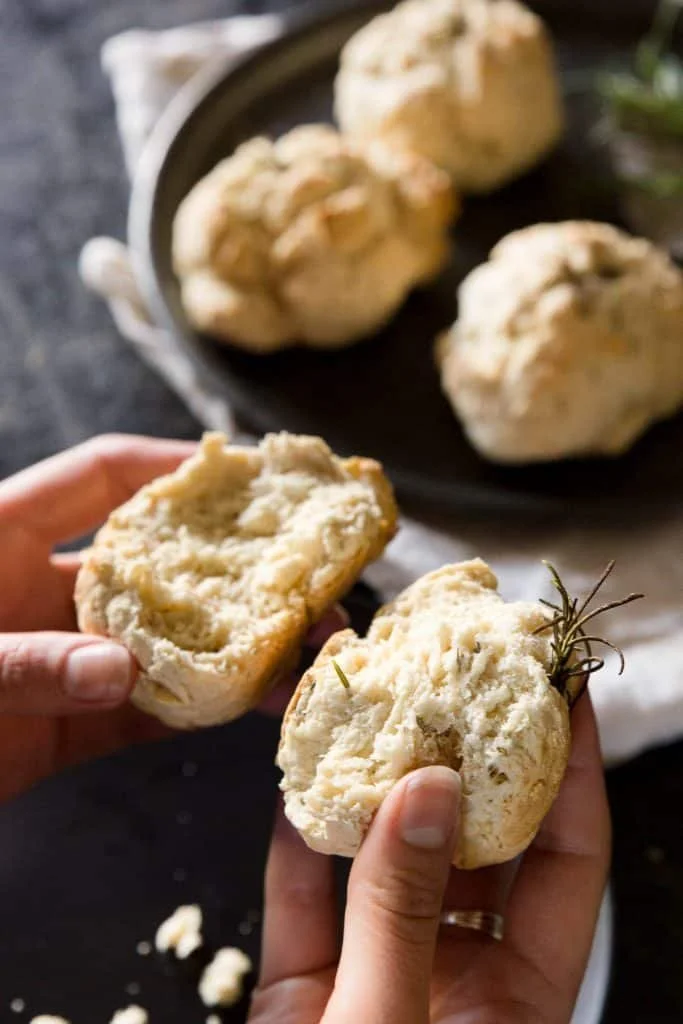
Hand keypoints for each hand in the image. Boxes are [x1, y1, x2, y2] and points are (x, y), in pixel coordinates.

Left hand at [0, 435, 343, 802]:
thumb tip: (119, 670)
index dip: (174, 465)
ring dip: (229, 648)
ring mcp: (59, 659)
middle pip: (154, 563)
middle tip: (305, 580)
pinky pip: (142, 710)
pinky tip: (246, 709)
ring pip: (161, 642)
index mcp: (2, 536)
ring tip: (300, 653)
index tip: (252, 472)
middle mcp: (40, 589)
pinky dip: (192, 710)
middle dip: (232, 569)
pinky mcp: (64, 726)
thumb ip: (18, 662)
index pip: (103, 476)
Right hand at [250, 695, 610, 1023]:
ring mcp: (376, 977)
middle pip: (472, 842)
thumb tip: (427, 788)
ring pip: (384, 861)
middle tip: (455, 677)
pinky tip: (293, 785)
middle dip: (462, 756)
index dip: (571, 771)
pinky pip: (305, 899)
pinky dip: (296, 843)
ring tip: (370, 709)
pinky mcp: (303, 989)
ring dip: (371, 790)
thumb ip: (400, 912)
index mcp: (513, 998)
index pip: (566, 859)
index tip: (561, 693)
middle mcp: (454, 977)